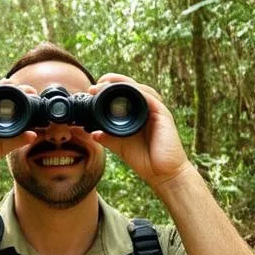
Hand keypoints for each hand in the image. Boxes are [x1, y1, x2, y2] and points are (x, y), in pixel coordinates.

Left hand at [87, 74, 191, 190]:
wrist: (162, 173)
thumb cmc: (144, 159)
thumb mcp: (120, 146)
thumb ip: (107, 137)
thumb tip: (92, 133)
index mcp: (136, 113)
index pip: (123, 94)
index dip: (108, 89)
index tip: (91, 90)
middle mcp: (147, 109)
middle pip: (131, 87)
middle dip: (113, 81)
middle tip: (96, 84)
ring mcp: (156, 110)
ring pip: (141, 88)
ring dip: (124, 83)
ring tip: (107, 83)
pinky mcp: (164, 115)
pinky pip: (151, 98)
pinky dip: (138, 92)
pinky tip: (127, 91)